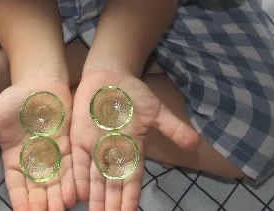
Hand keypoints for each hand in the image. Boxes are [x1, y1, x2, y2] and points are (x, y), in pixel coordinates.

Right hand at [0, 79, 76, 210]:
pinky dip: (73, 182)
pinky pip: (71, 167)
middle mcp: (34, 161)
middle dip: (41, 204)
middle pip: (37, 189)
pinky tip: (74, 194)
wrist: (40, 81)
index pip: (16, 186)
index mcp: (14, 158)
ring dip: (57, 198)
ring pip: (55, 182)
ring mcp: (52, 154)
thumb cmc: (13, 99)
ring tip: (59, 210)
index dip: (20, 200)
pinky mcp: (69, 146)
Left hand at [71, 68, 200, 210]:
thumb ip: (173, 128)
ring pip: (94, 180)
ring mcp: (94, 148)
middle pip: (112, 186)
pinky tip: (78, 196)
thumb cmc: (133, 93)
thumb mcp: (156, 110)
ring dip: (95, 199)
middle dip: (111, 205)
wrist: (109, 75)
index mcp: (132, 150)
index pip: (132, 180)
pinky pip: (77, 163)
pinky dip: (77, 179)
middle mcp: (112, 154)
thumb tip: (196, 143)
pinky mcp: (79, 139)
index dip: (130, 198)